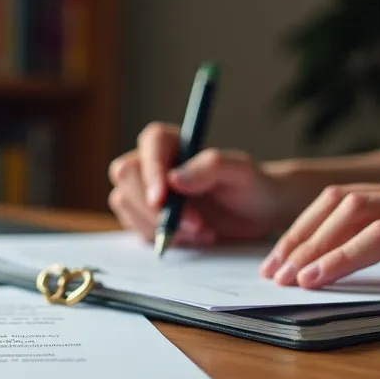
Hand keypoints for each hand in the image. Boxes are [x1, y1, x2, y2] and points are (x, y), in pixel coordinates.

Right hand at [108, 123, 284, 245]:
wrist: (254, 215)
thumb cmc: (250, 186)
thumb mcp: (240, 172)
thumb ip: (209, 167)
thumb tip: (173, 179)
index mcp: (173, 140)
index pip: (151, 143)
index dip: (152, 170)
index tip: (162, 199)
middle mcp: (151, 161)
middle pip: (127, 174)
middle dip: (156, 206)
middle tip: (196, 224)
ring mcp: (143, 190)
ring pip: (125, 202)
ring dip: (160, 225)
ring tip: (201, 231)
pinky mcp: (143, 216)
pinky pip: (133, 226)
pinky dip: (160, 237)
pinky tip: (190, 238)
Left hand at [261, 175, 379, 289]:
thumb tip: (354, 268)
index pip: (343, 198)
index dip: (304, 226)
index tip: (280, 257)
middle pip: (337, 201)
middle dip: (296, 237)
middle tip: (271, 270)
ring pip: (353, 214)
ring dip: (310, 248)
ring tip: (286, 277)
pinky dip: (341, 258)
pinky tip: (317, 278)